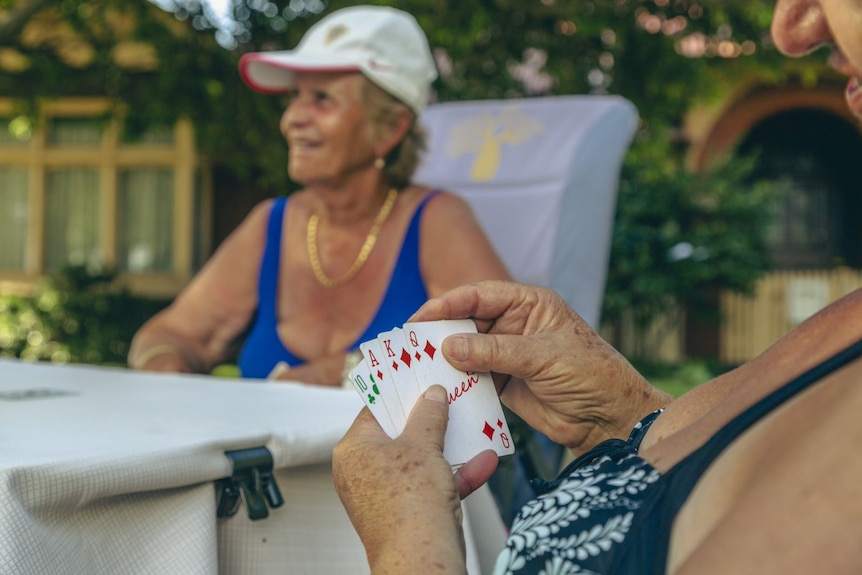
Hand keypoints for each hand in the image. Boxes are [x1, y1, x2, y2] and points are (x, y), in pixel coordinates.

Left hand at [333, 385, 497, 572]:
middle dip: (431, 419)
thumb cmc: (410, 504)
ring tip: (473, 424)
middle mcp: (364, 471)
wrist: (422, 560)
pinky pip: (433, 484)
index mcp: (354, 450)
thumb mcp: (422, 446)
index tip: (420, 376)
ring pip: (421, 460)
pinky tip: (485, 460)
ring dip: (451, 447)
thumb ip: (428, 415)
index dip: (401, 392)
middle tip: (449, 395)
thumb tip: (432, 394)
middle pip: (401, 434)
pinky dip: (457, 474)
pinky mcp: (409, 512)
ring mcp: (387, 493)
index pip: (376, 410)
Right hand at [410, 281, 671, 453]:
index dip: (447, 304)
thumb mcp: (542, 356)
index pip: (479, 296)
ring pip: (466, 350)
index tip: (419, 319)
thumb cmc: (590, 374)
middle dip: (440, 332)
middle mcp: (515, 324)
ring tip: (415, 368)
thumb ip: (494, 350)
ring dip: (445, 359)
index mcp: (529, 304)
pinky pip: (474, 377)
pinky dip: (457, 382)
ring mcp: (508, 354)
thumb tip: (448, 346)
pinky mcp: (505, 382)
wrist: (610, 418)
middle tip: (407, 346)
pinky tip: (439, 389)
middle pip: (467, 322)